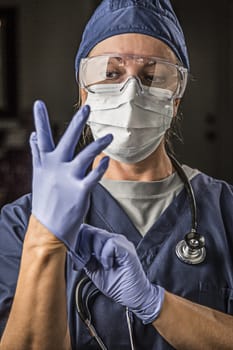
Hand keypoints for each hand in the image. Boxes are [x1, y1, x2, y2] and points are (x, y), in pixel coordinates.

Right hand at [30, 100, 112, 250]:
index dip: (40, 120)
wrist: (48, 229)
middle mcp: (55, 168)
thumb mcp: (38, 175)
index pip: (41, 138)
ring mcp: (68, 179)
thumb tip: (32, 136)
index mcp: (45, 164)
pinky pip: (93, 176)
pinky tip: (106, 160)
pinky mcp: (80, 191)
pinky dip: (100, 167)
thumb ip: (38, 154)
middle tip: (87, 108)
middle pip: (67, 140)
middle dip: (77, 123)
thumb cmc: (45, 200)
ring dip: (98, 144)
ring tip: (109, 135)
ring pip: (85, 155)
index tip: (39, 103)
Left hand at [72, 224, 164, 323]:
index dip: (77, 242)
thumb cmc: (117, 284)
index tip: (75, 257)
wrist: (134, 297)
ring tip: (96, 265)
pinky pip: (111, 243)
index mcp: (105, 243)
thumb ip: (85, 259)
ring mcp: (121, 243)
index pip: (87, 232)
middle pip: (90, 231)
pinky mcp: (127, 249)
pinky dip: (105, 255)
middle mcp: (113, 239)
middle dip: (82, 246)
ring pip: (99, 235)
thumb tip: (71, 250)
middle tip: (82, 262)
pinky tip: (108, 266)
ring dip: (93, 251)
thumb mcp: (94, 270)